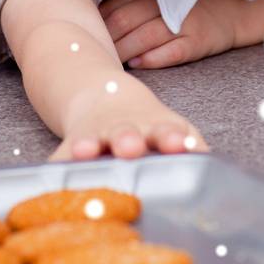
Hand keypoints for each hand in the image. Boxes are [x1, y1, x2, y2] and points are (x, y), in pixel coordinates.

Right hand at [52, 81, 206, 161]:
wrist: (102, 93)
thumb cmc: (145, 122)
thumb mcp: (170, 125)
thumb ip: (189, 143)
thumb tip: (209, 160)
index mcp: (153, 127)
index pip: (165, 131)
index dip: (171, 137)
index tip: (178, 143)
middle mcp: (125, 131)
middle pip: (126, 133)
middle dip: (129, 139)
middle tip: (132, 146)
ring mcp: (97, 136)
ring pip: (93, 140)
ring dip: (91, 146)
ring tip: (87, 151)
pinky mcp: (73, 144)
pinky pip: (62, 157)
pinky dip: (60, 163)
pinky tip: (55, 170)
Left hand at [100, 0, 237, 68]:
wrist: (233, 10)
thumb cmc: (189, 2)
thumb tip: (95, 15)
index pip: (116, 6)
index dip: (97, 22)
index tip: (83, 34)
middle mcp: (165, 4)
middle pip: (125, 22)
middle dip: (105, 39)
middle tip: (90, 52)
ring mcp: (181, 23)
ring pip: (143, 38)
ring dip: (122, 51)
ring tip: (108, 61)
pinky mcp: (196, 42)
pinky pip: (169, 52)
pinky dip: (150, 58)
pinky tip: (137, 63)